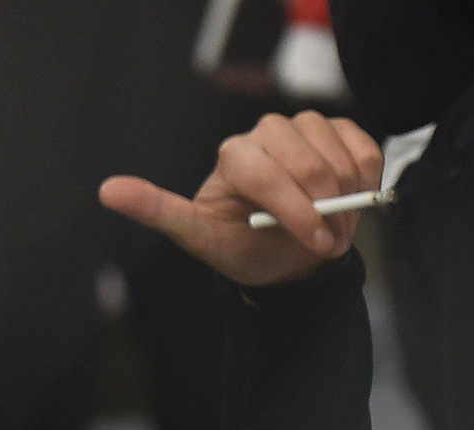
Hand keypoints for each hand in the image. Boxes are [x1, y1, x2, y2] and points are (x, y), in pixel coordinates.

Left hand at [99, 110, 382, 288]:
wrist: (286, 257)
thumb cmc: (241, 249)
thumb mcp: (198, 240)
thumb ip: (159, 213)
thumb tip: (107, 190)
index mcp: (232, 157)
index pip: (265, 173)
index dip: (294, 210)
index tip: (313, 242)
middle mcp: (265, 133)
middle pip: (308, 165)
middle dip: (323, 212)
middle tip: (324, 244)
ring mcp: (303, 127)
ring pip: (339, 157)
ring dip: (347, 202)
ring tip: (333, 231)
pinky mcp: (337, 130)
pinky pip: (364, 150)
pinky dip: (366, 182)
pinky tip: (351, 201)